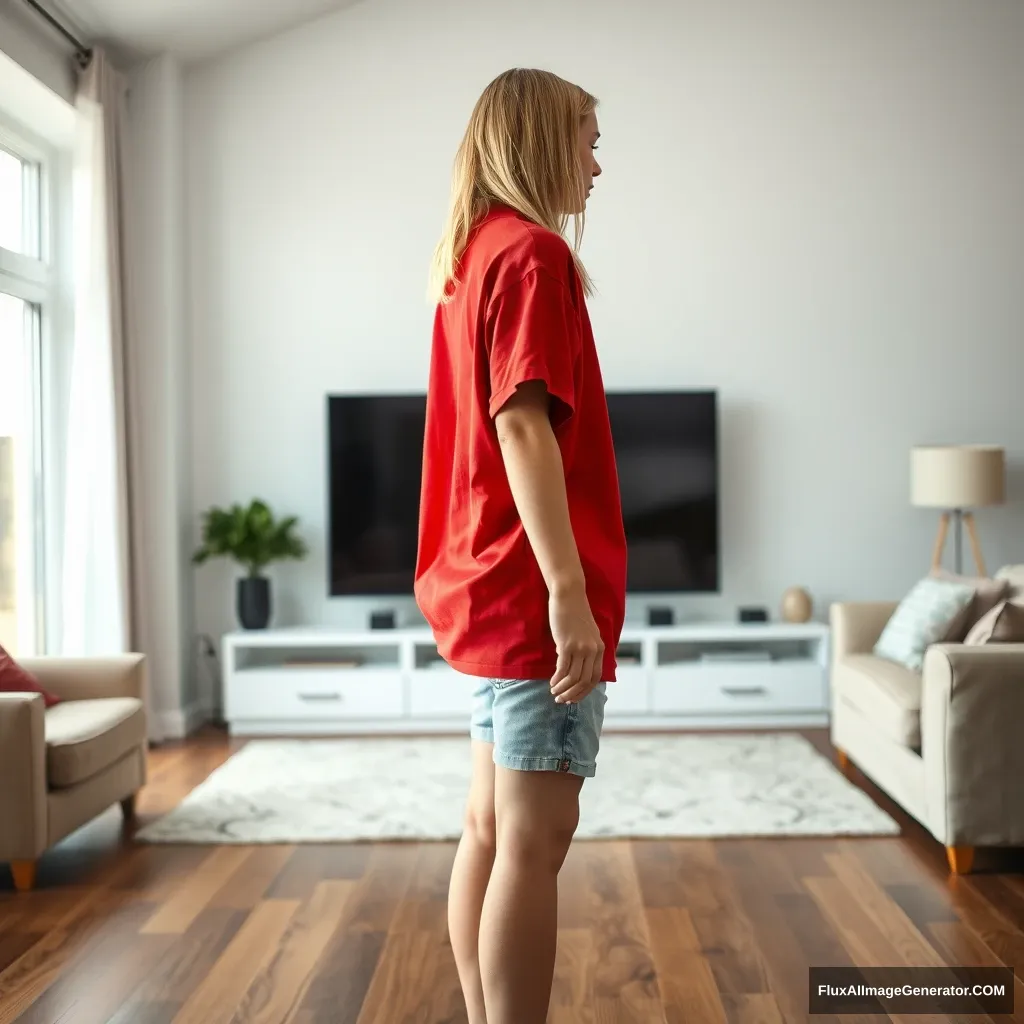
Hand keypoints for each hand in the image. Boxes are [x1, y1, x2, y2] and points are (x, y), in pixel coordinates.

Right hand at [549, 582, 604, 703]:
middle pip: (584, 682)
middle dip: (572, 695)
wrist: (569, 595)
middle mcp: (593, 650)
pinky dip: (557, 680)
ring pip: (573, 678)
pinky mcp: (567, 645)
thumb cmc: (574, 613)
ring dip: (563, 689)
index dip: (583, 692)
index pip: (595, 678)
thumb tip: (573, 668)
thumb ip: (584, 650)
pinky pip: (563, 669)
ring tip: (554, 692)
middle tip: (561, 700)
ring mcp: (581, 648)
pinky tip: (551, 683)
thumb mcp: (586, 633)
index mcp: (599, 648)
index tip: (573, 698)